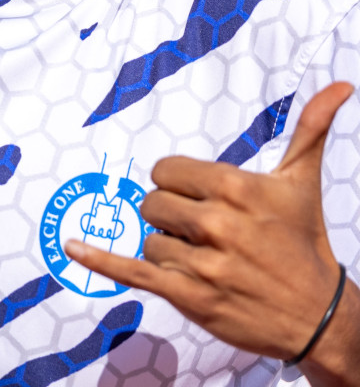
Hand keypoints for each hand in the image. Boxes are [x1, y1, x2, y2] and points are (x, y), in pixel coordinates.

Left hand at [64, 83, 358, 381]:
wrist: (320, 317)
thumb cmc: (303, 244)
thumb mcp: (303, 183)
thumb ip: (310, 130)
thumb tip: (341, 86)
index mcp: (236, 187)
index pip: (165, 171)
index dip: (178, 185)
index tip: (203, 200)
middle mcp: (217, 223)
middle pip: (152, 203)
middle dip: (173, 218)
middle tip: (209, 234)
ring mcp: (202, 263)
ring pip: (149, 239)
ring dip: (170, 250)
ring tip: (210, 261)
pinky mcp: (189, 296)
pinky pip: (132, 271)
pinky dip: (100, 260)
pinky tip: (72, 246)